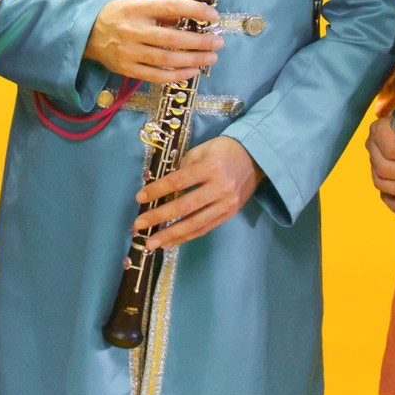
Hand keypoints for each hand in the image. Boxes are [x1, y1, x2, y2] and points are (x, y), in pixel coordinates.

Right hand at [83, 0, 221, 84]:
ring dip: (194, 60)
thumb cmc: (117, 15)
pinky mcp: (127, 70)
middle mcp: (134, 31)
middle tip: (218, 42)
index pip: (171, 7)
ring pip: (168, 60)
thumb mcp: (137, 4)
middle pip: (173, 38)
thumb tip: (192, 18)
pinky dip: (177, 75)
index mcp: (138, 9)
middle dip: (200, 41)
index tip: (214, 16)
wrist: (86, 34)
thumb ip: (162, 11)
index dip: (195, 11)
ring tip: (211, 58)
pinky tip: (192, 71)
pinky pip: (157, 76)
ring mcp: (130, 52)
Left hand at [134, 135, 261, 249]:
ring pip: (195, 223)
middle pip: (184, 206)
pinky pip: (205, 228)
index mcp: (209, 168)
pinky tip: (170, 241)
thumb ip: (183, 167)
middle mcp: (219, 188)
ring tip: (152, 243)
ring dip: (171, 235)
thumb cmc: (223, 151)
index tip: (140, 198)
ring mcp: (225, 204)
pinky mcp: (229, 214)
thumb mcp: (201, 151)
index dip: (157, 190)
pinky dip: (186, 236)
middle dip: (159, 217)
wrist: (255, 157)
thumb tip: (162, 187)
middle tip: (139, 225)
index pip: (178, 181)